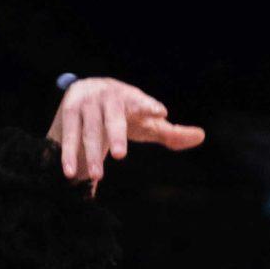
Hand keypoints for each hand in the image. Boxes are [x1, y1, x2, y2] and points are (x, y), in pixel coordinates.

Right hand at [47, 78, 205, 190]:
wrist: (88, 92)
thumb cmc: (126, 113)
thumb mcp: (147, 123)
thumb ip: (171, 133)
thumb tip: (201, 136)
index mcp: (132, 97)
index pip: (142, 102)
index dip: (149, 106)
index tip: (160, 114)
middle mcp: (110, 96)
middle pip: (113, 117)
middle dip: (116, 135)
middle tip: (119, 155)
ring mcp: (88, 101)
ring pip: (90, 130)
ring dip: (91, 153)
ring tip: (97, 176)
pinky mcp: (69, 109)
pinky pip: (69, 134)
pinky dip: (68, 154)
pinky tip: (69, 172)